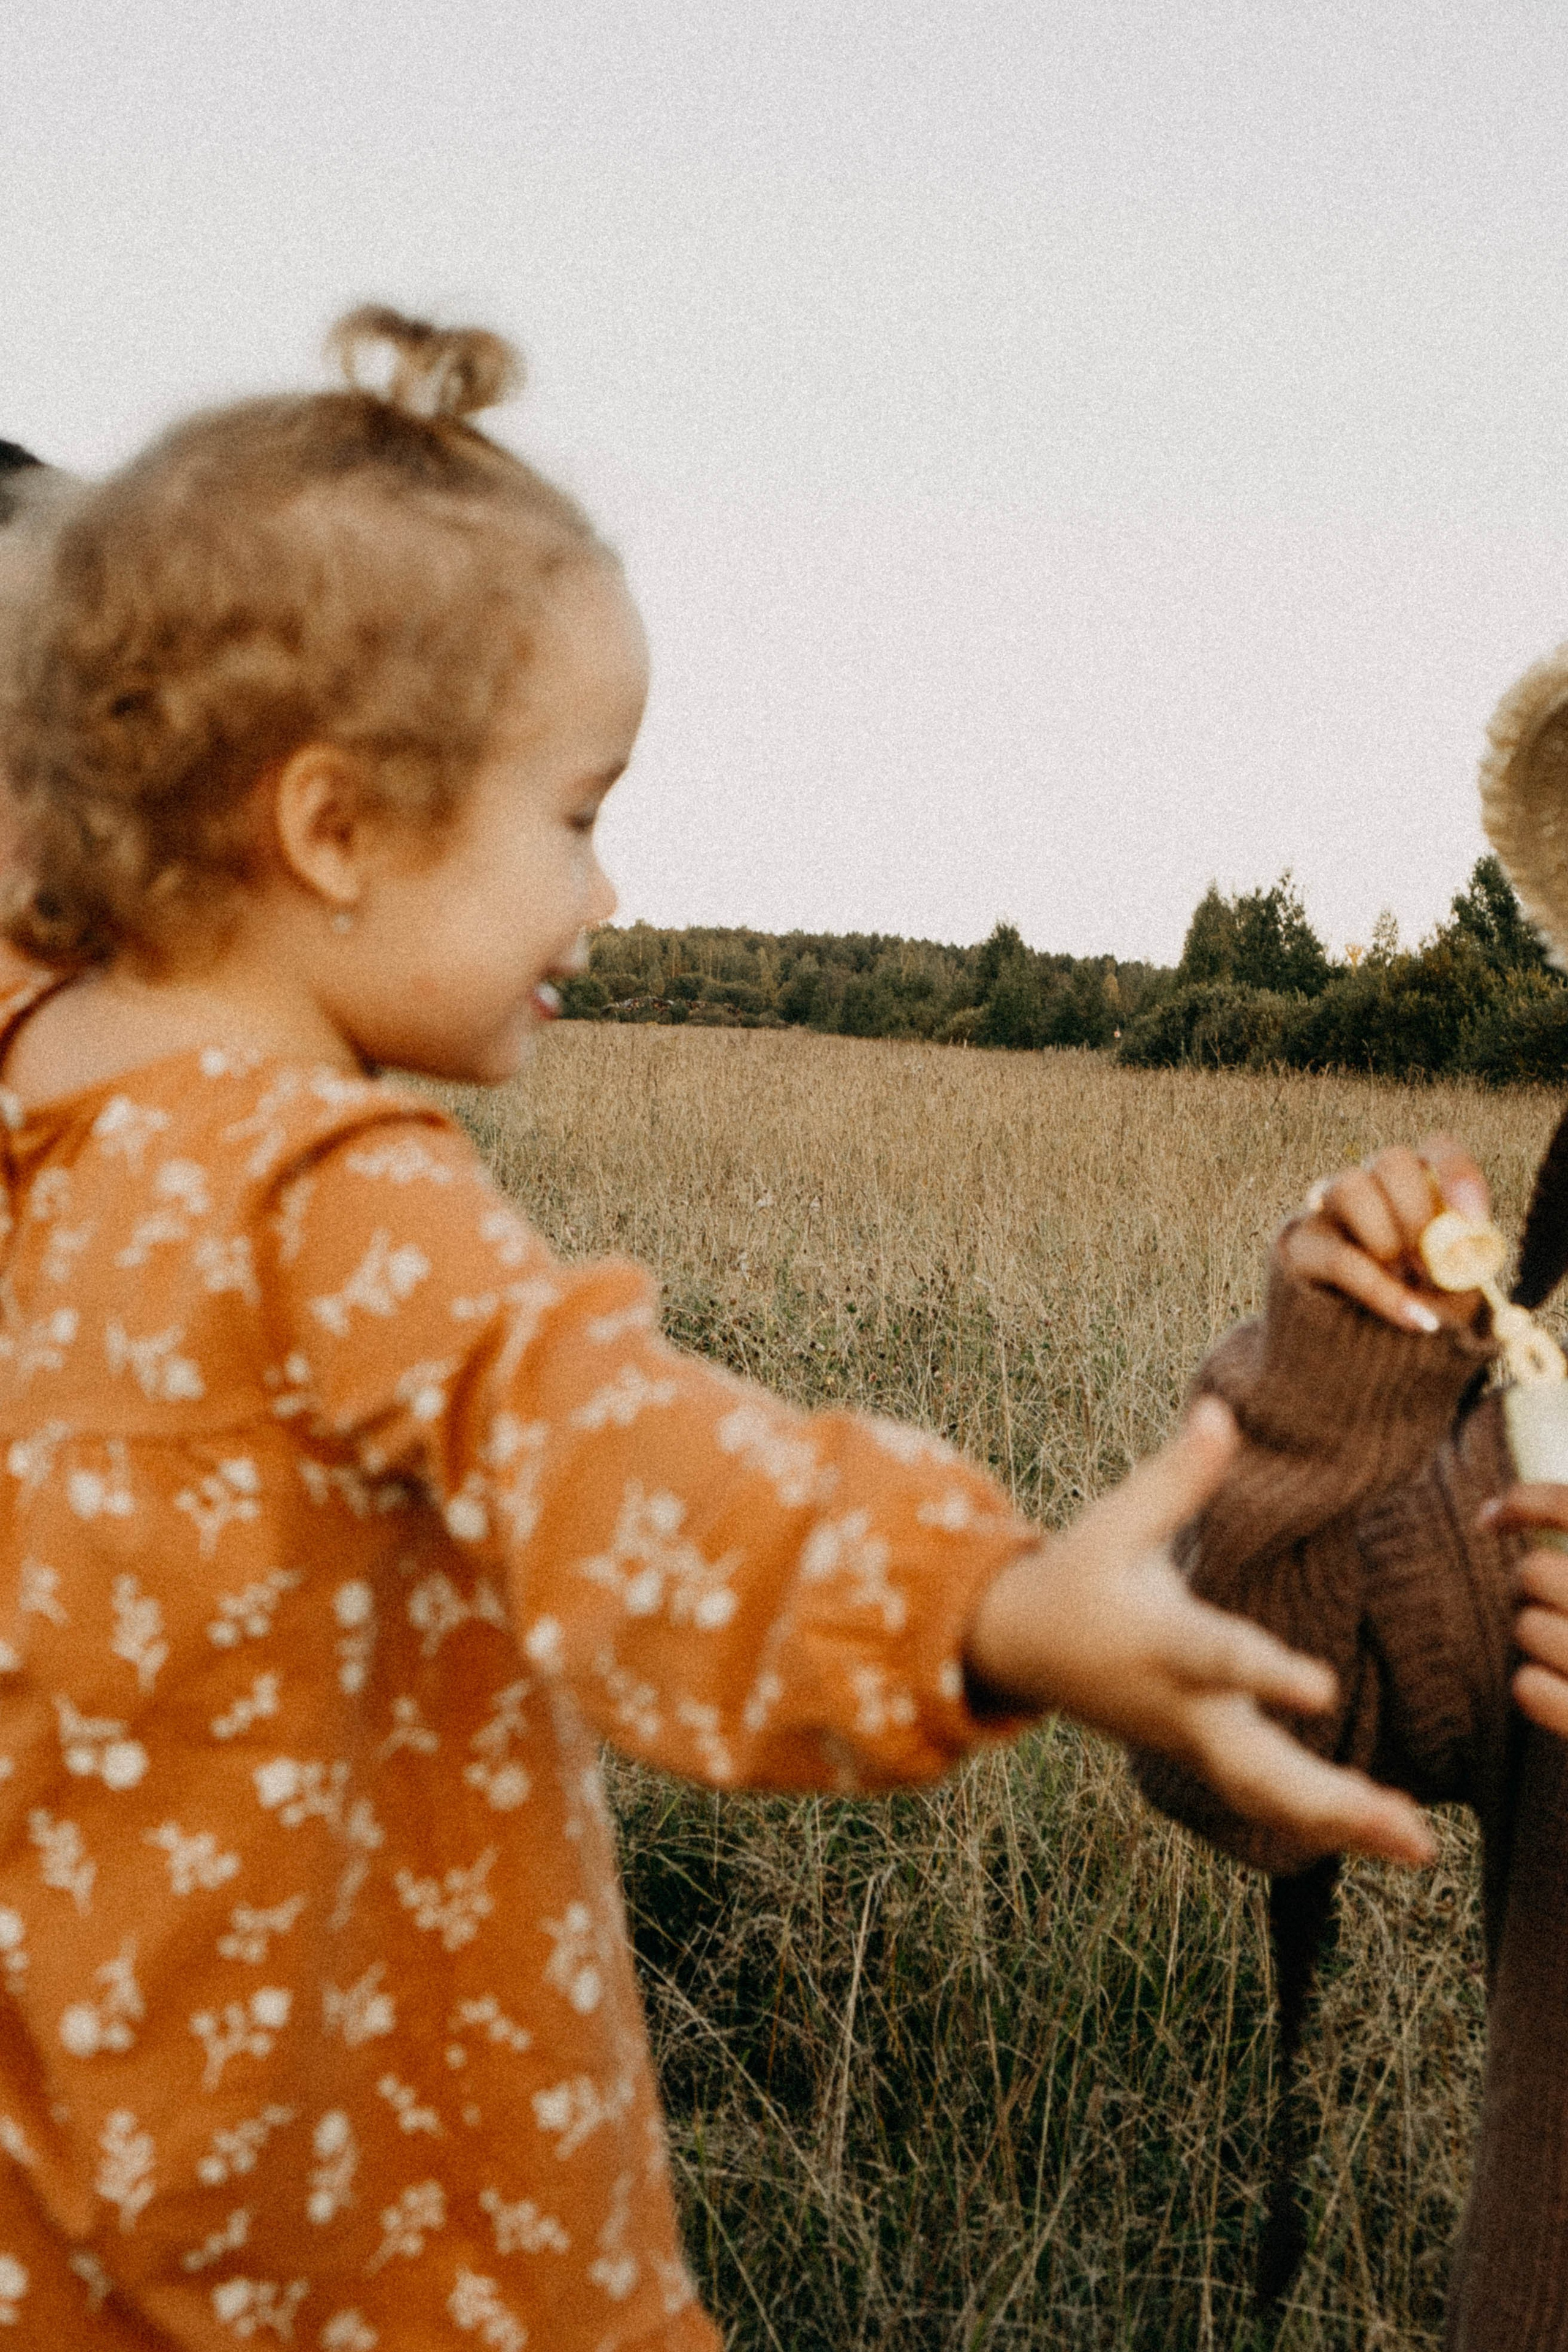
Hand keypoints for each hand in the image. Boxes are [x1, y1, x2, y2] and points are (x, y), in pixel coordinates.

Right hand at [963, 1398, 1435, 1865]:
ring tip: (1421, 1847)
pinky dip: (1324, 1822)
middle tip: (1405, 1830)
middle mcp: (1181, 1706)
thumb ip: (1177, 1477)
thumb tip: (1223, 1412)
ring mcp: (1192, 1741)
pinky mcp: (1204, 1756)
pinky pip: (1266, 1799)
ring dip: (1343, 1824)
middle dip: (1331, 1801)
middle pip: (1257, 1770)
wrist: (1023, 1648)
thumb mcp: (1116, 1520)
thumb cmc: (1078, 1574)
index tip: (1322, 1688)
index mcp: (1160, 1642)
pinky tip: (1392, 1835)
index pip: (1219, 1659)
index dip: (1266, 1674)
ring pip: (1267, 1798)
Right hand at [1280, 1134, 1490, 1334]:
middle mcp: (1372, 1182)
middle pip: (1392, 1161)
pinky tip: (1411, 1317)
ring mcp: (1330, 1208)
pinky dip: (1380, 1289)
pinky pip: (1337, 1255)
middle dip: (1418, 1215)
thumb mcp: (1457, 1291)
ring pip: (1350, 1187)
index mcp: (1418, 1183)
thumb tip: (1466, 1260)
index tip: (1473, 1218)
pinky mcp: (1300, 1245)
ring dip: (1388, 1240)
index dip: (1457, 1175)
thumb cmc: (1421, 1307)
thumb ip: (1464, 1272)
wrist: (1361, 1352)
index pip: (1439, 1150)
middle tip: (1436, 1267)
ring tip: (1410, 1284)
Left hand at [1479, 1484, 1567, 1734]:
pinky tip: (1554, 1691)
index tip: (1490, 1518)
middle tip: (1551, 1602)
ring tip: (1566, 1651)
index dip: (1527, 1502)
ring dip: (1535, 1635)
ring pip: (1527, 1626)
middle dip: (1531, 1585)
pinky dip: (1533, 1688)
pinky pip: (1528, 1688)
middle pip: (1537, 1572)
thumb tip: (1490, 1513)